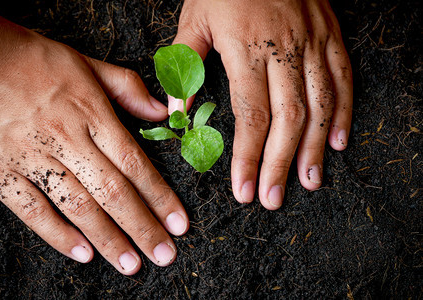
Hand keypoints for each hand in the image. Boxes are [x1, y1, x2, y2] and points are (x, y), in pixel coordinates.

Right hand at [0, 2, 188, 274]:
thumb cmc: (30, 58)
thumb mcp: (84, 63)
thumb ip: (126, 88)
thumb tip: (162, 113)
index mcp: (89, 112)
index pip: (134, 163)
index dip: (160, 196)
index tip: (179, 223)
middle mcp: (65, 139)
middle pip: (112, 192)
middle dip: (142, 228)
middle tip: (164, 255)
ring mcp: (30, 157)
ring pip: (77, 206)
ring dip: (108, 240)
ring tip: (131, 265)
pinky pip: (30, 210)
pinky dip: (57, 235)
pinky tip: (82, 253)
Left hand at [170, 0, 352, 208]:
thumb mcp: (194, 18)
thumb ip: (184, 65)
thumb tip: (175, 110)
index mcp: (246, 49)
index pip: (250, 115)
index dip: (248, 157)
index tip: (243, 189)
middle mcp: (284, 50)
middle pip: (287, 119)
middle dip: (279, 164)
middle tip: (272, 198)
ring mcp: (313, 43)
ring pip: (319, 105)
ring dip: (315, 149)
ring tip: (309, 182)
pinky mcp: (330, 36)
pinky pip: (343, 79)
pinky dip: (343, 113)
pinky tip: (337, 142)